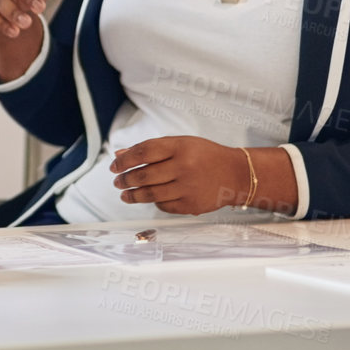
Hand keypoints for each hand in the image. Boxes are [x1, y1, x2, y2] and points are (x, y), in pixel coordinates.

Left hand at [109, 136, 249, 214]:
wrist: (235, 174)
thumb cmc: (204, 156)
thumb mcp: (180, 144)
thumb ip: (151, 149)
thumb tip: (120, 154)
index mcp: (179, 147)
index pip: (143, 152)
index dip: (124, 160)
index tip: (114, 166)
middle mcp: (183, 167)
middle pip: (144, 175)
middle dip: (125, 180)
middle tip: (116, 182)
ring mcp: (188, 188)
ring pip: (151, 194)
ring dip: (133, 195)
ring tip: (125, 195)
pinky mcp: (191, 205)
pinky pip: (164, 205)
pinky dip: (154, 202)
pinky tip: (149, 198)